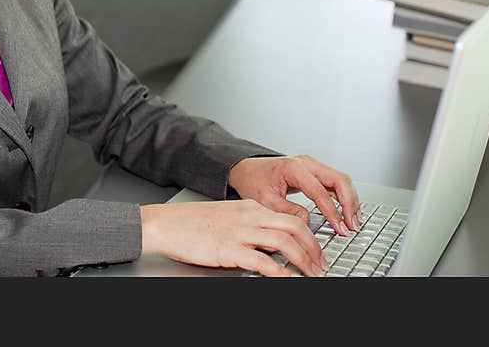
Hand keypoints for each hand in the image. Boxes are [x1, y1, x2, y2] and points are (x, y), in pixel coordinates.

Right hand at [139, 199, 327, 276]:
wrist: (167, 224)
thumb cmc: (191, 223)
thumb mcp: (226, 217)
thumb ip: (249, 225)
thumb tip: (269, 242)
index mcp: (250, 208)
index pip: (290, 217)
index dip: (310, 235)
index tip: (316, 250)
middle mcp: (250, 217)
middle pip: (295, 227)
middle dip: (314, 247)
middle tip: (321, 264)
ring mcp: (241, 232)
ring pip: (285, 242)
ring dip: (304, 260)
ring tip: (312, 274)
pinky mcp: (230, 249)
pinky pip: (264, 262)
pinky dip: (282, 273)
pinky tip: (290, 280)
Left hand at [227, 155, 361, 235]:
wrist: (247, 169)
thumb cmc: (254, 181)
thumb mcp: (265, 200)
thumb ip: (287, 211)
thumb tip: (307, 221)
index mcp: (293, 168)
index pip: (320, 191)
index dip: (332, 212)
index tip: (340, 228)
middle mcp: (306, 163)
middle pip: (339, 179)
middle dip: (350, 203)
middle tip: (353, 225)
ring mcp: (312, 165)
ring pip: (341, 179)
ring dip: (350, 200)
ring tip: (354, 221)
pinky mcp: (314, 171)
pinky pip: (335, 181)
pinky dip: (344, 196)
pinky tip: (348, 211)